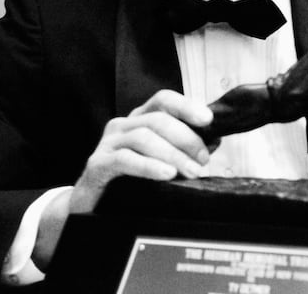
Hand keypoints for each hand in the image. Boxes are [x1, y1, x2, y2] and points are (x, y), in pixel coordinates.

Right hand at [70, 89, 212, 211]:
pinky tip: (167, 174)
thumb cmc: (131, 180)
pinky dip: (149, 166)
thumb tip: (215, 141)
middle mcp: (123, 125)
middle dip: (185, 138)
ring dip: (172, 153)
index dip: (186, 106)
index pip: (164, 100)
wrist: (93, 207)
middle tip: (203, 160)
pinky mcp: (97, 164)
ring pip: (144, 137)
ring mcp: (108, 143)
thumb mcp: (161, 161)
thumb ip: (184, 149)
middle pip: (158, 119)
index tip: (208, 120)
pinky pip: (125, 160)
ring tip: (191, 171)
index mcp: (140, 119)